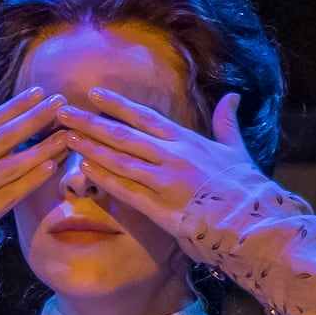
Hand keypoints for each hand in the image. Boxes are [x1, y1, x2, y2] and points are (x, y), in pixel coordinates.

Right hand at [0, 86, 68, 259]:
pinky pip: (6, 196)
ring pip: (7, 166)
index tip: (38, 93)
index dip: (13, 108)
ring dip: (39, 150)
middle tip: (60, 103)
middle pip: (0, 140)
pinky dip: (28, 182)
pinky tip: (50, 168)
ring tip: (65, 136)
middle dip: (32, 120)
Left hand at [55, 88, 267, 246]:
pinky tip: (83, 169)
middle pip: (123, 135)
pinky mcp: (159, 207)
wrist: (251, 220)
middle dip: (91, 123)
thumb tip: (233, 96)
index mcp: (187, 140)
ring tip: (66, 137)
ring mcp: (164, 181)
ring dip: (90, 148)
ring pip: (119, 160)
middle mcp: (173, 156)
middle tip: (63, 112)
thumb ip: (227, 122)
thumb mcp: (235, 148)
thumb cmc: (243, 185)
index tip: (93, 94)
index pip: (145, 117)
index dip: (117, 105)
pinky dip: (104, 178)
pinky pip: (125, 190)